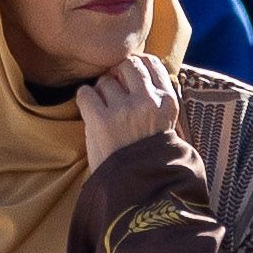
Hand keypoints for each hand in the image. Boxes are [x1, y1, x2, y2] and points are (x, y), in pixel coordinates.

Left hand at [76, 50, 179, 165]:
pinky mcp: (102, 120)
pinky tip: (91, 113)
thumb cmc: (148, 157)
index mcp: (167, 102)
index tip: (128, 76)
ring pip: (105, 80)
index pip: (152, 63)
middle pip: (127, 65)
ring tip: (104, 111)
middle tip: (112, 92)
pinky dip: (85, 99)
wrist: (139, 189)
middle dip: (117, 74)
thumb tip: (134, 70)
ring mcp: (125, 110)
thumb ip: (155, 99)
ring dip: (100, 92)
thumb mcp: (165, 126)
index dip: (136, 65)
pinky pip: (86, 93)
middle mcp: (148, 101)